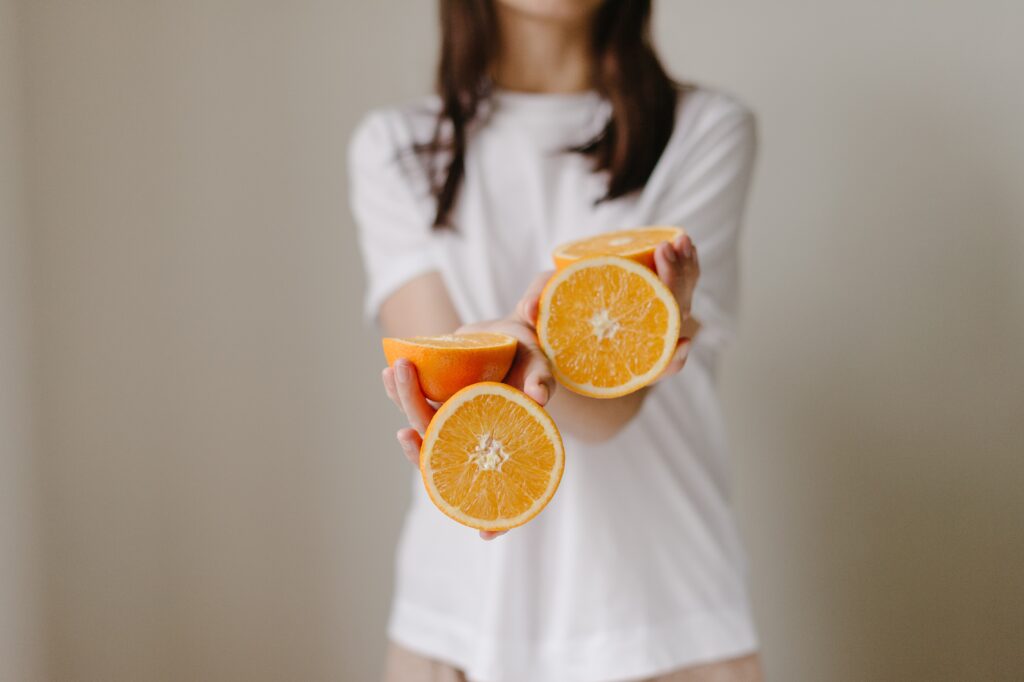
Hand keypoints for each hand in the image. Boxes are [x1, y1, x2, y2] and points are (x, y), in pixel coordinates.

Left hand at [381, 318, 554, 541]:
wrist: (506, 336)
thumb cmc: (528, 356)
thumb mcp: (540, 366)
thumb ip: (542, 379)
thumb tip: (539, 396)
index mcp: (502, 443)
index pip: (501, 490)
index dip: (499, 518)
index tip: (486, 535)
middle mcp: (473, 440)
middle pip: (444, 456)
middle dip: (420, 446)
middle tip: (406, 430)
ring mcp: (451, 422)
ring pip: (423, 426)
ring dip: (405, 403)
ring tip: (396, 374)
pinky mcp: (435, 400)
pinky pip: (414, 400)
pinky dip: (398, 390)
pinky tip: (387, 374)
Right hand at [514, 232, 700, 380]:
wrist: (534, 330)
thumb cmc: (534, 338)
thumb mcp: (527, 335)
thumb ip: (531, 316)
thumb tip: (529, 310)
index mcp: (615, 367)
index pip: (652, 366)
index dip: (670, 359)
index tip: (681, 342)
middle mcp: (636, 346)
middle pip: (673, 321)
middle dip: (677, 286)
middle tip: (664, 250)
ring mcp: (645, 321)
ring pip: (680, 301)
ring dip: (686, 271)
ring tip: (679, 240)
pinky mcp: (644, 299)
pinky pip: (673, 284)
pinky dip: (681, 265)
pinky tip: (679, 242)